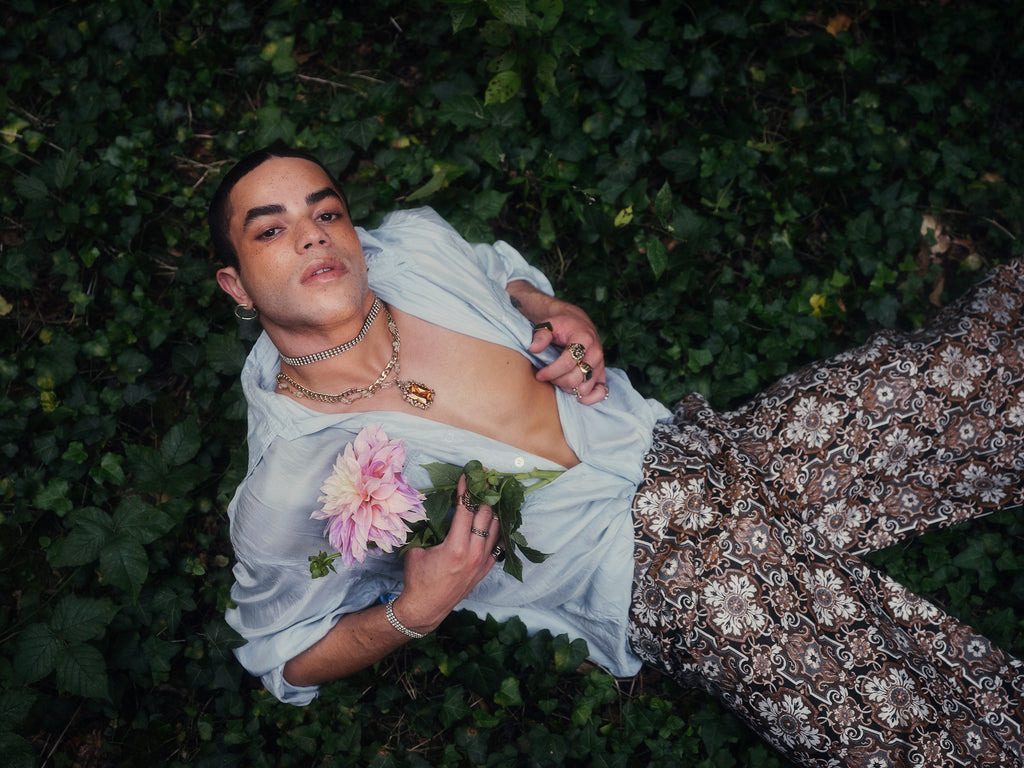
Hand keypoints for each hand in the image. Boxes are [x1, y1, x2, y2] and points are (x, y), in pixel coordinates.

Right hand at [396, 476, 501, 632]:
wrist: (426, 607)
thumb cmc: (417, 578)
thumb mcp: (416, 550)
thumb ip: (428, 530)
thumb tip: (433, 511)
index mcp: (456, 547)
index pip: (466, 510)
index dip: (466, 491)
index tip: (467, 476)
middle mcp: (474, 553)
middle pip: (486, 515)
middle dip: (484, 494)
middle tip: (483, 479)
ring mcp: (483, 561)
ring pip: (496, 527)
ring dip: (493, 509)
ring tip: (491, 493)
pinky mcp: (485, 568)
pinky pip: (498, 543)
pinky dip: (497, 528)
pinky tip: (494, 517)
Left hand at [506, 280, 608, 404]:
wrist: (576, 323)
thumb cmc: (561, 325)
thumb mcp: (548, 325)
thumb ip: (541, 335)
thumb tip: (534, 348)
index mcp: (584, 339)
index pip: (567, 363)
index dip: (551, 372)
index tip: (539, 374)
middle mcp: (596, 353)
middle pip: (575, 378)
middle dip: (557, 381)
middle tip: (548, 376)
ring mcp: (600, 364)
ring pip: (585, 388)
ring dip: (569, 388)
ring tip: (559, 380)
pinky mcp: (602, 373)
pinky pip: (601, 392)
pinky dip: (589, 397)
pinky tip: (575, 394)